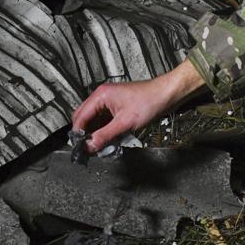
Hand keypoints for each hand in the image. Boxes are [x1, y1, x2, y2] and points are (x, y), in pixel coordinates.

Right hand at [71, 59, 205, 153]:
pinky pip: (104, 120)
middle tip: (87, 149)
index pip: (80, 116)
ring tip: (97, 147)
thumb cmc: (149, 102)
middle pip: (84, 118)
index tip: (78, 147)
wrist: (166, 95)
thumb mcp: (125, 123)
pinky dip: (104, 131)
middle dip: (85, 134)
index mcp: (101, 95)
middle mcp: (102, 96)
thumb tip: (90, 146)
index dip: (78, 133)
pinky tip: (107, 140)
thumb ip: (105, 135)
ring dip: (95, 133)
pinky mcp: (117, 107)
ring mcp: (109, 102)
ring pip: (94, 120)